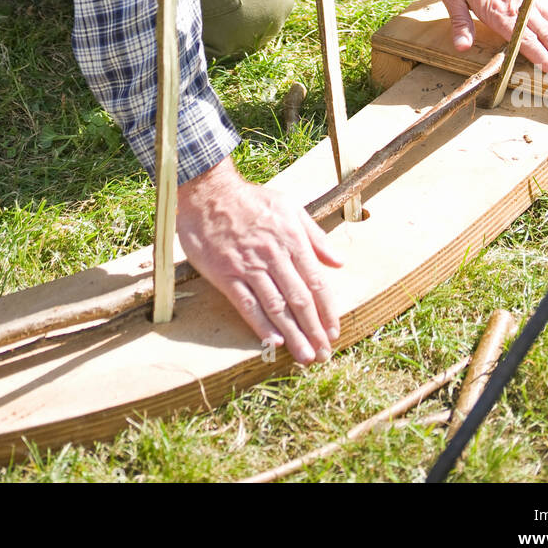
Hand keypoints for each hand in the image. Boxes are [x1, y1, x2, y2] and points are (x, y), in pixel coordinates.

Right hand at [177, 156, 343, 364]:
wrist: (209, 191)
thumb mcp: (289, 206)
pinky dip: (260, 325)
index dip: (327, 309)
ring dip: (293, 334)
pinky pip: (246, 304)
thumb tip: (338, 261)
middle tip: (323, 354)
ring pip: (276, 306)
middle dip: (314, 329)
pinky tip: (273, 342)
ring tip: (305, 356)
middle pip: (299, 299)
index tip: (333, 330)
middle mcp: (273, 255)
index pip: (316, 281)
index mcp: (291, 239)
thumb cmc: (250, 199)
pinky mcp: (225, 274)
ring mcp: (249, 266)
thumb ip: (315, 236)